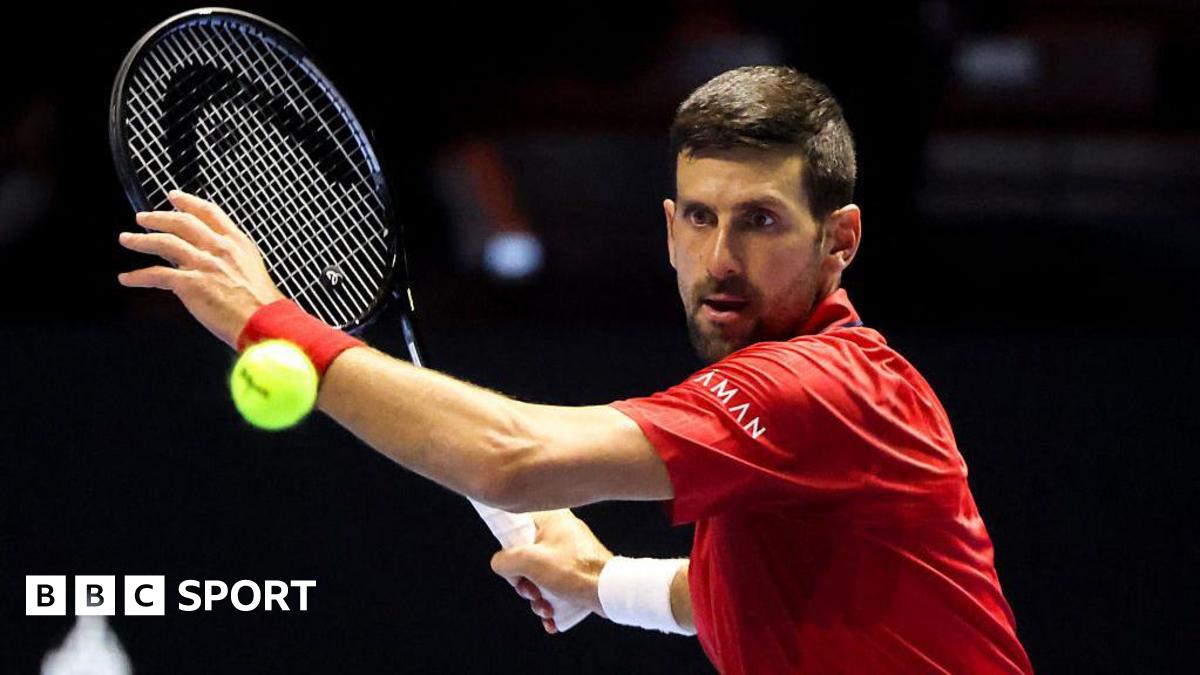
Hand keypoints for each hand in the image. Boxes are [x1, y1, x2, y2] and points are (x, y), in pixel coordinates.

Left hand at [117, 190, 284, 347]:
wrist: (264, 321)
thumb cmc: (262, 304)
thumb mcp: (252, 269)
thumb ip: (231, 259)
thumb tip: (213, 259)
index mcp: (237, 243)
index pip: (209, 212)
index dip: (189, 202)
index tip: (175, 197)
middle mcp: (219, 248)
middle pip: (182, 222)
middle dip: (158, 217)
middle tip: (143, 217)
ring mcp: (204, 264)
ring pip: (164, 242)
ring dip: (141, 239)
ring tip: (127, 239)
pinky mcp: (190, 284)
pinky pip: (157, 275)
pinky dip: (138, 276)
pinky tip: (127, 278)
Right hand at [490, 509, 612, 633]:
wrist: (610, 591)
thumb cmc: (574, 571)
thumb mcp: (530, 561)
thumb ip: (505, 560)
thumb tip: (501, 565)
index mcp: (552, 520)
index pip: (519, 526)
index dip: (510, 548)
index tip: (513, 566)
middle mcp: (562, 533)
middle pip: (527, 557)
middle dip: (525, 582)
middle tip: (531, 592)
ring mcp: (572, 553)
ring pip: (541, 575)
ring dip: (538, 597)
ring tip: (545, 608)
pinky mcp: (579, 572)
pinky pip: (557, 584)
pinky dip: (552, 601)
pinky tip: (552, 617)